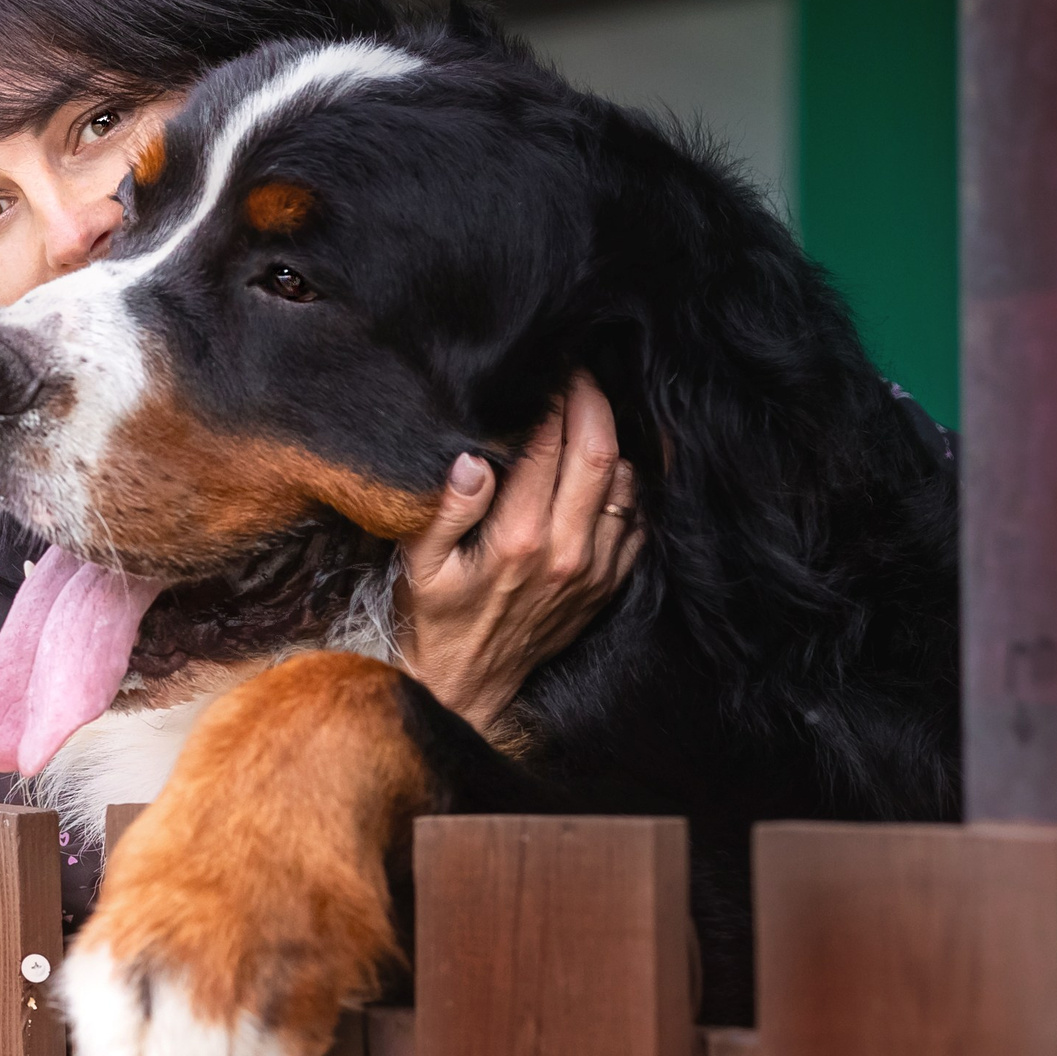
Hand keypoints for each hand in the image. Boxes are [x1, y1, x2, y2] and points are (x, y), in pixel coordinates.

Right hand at [394, 372, 643, 731]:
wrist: (470, 687)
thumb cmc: (435, 617)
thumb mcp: (420, 566)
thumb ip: (447, 511)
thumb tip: (471, 461)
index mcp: (518, 539)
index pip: (549, 447)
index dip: (554, 399)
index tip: (549, 368)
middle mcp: (566, 552)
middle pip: (600, 454)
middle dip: (594, 402)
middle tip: (579, 372)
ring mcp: (595, 569)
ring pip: (626, 482)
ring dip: (613, 439)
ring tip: (589, 410)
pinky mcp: (609, 583)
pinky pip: (637, 518)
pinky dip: (628, 483)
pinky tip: (606, 463)